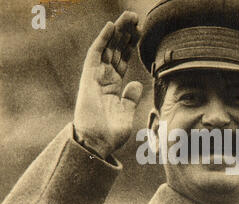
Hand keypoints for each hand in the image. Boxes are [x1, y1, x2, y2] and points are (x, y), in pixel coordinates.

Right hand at [74, 11, 142, 158]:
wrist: (98, 143)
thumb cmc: (111, 133)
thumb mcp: (126, 113)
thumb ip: (131, 98)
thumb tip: (136, 84)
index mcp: (114, 87)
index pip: (122, 61)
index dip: (130, 47)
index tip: (140, 33)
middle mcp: (104, 79)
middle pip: (115, 51)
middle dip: (125, 34)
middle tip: (135, 18)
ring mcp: (96, 77)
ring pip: (107, 48)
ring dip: (117, 32)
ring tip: (128, 17)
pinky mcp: (89, 78)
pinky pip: (95, 54)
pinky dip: (103, 39)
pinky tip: (111, 26)